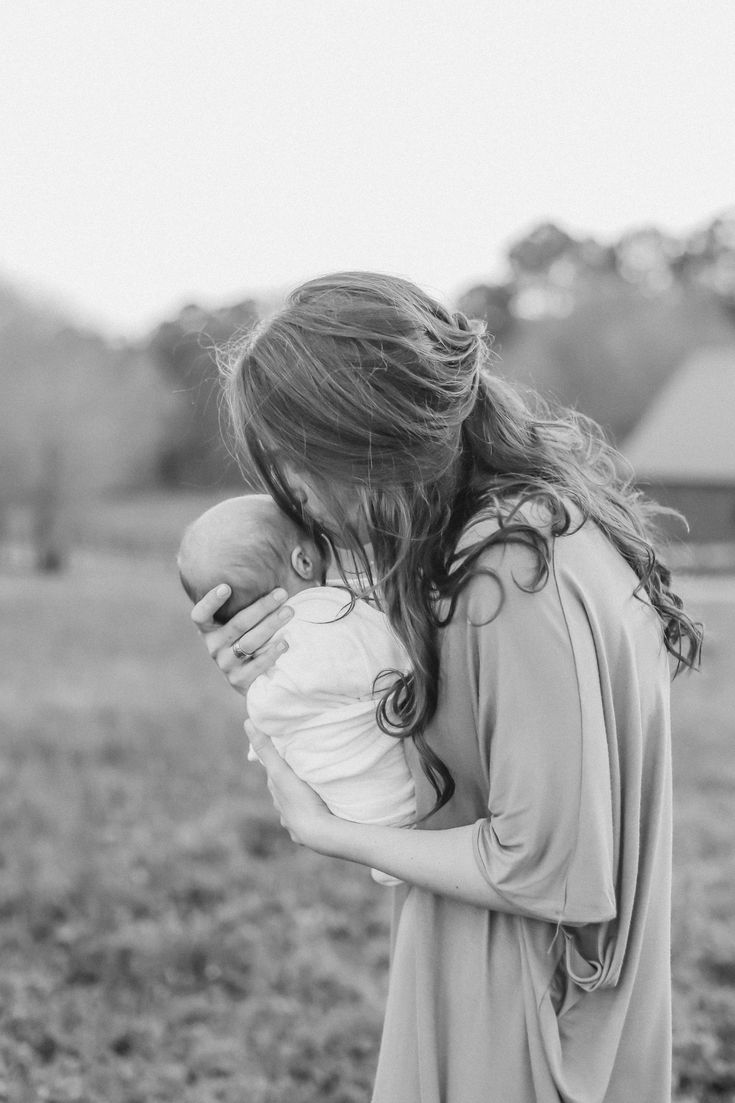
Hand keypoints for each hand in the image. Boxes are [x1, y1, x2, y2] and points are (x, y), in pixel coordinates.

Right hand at [190, 585, 293, 697]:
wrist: (251, 678)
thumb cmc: (248, 638)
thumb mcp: (240, 623)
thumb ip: (245, 605)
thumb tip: (270, 576)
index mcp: (209, 629)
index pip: (200, 615)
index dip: (211, 602)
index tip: (226, 587)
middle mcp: (213, 647)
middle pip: (237, 624)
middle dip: (262, 607)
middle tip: (281, 593)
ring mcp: (225, 664)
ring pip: (250, 642)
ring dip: (271, 625)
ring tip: (289, 611)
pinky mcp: (239, 680)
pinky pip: (257, 665)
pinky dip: (272, 652)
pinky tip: (284, 642)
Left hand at [246, 720, 335, 850]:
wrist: (319, 832)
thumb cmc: (300, 799)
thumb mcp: (281, 771)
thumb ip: (266, 749)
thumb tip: (247, 722)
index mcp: (276, 792)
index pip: (275, 774)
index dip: (279, 764)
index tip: (286, 754)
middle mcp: (281, 809)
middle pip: (284, 791)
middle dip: (290, 782)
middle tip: (303, 770)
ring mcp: (294, 823)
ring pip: (295, 808)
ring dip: (302, 800)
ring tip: (314, 792)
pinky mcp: (307, 835)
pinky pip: (307, 822)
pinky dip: (311, 815)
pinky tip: (319, 813)